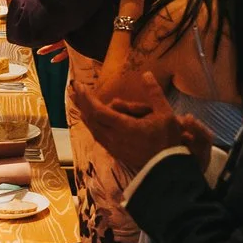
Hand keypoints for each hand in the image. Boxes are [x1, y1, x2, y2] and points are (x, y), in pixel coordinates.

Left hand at [66, 68, 198, 171]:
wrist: (168, 168)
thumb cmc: (167, 139)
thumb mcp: (165, 113)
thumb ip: (154, 93)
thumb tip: (146, 74)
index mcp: (124, 126)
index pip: (98, 110)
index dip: (87, 98)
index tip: (79, 86)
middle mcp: (114, 137)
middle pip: (92, 119)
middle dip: (82, 103)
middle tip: (74, 91)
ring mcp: (114, 147)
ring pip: (94, 129)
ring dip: (85, 115)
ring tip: (79, 105)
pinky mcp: (117, 153)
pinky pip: (99, 138)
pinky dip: (92, 127)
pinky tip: (91, 124)